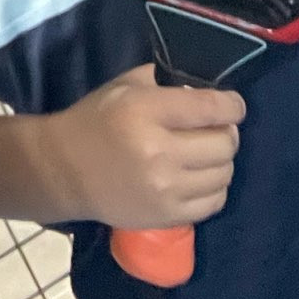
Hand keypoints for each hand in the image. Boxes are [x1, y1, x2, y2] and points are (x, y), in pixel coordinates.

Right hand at [40, 65, 244, 229]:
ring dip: (221, 160)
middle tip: (216, 128)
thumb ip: (163, 82)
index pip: (211, 108)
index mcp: (146, 112)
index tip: (233, 105)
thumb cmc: (95, 121)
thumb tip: (200, 89)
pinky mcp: (168, 216)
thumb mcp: (122, 87)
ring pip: (224, 173)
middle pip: (224, 143)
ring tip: (206, 153)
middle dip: (227, 132)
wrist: (64, 171)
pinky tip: (199, 177)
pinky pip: (214, 202)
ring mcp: (166, 188)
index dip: (232, 105)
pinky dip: (214, 187)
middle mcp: (160, 152)